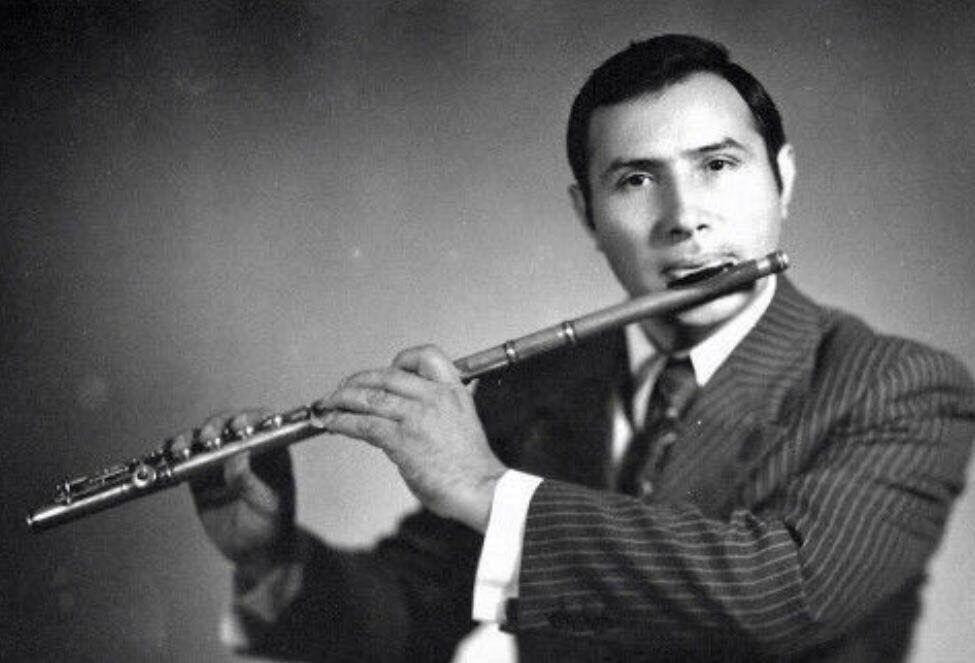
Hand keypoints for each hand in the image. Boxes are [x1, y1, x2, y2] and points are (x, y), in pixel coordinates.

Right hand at [166, 409, 295, 574]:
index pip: (263, 424)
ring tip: (182, 450)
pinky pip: (186, 459)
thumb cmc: (271, 526)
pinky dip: (175, 453)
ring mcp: (221, 460)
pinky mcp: (200, 475)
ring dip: (191, 439)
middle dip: (216, 427)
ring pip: (203, 438)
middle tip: (207, 439)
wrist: (253, 552)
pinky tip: (168, 454)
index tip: (239, 427)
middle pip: (228, 425)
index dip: (251, 419)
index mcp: (272, 451)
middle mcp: (246, 449)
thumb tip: (238, 454)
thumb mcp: (268, 505)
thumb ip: (251, 481)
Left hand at [314, 344, 505, 531]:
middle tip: (344, 388)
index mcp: (453, 392)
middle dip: (359, 380)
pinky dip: (343, 422)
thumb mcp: (460, 425)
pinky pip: (364, 424)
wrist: (482, 489)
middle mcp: (435, 398)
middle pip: (388, 375)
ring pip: (370, 397)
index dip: (402, 359)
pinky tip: (333, 423)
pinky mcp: (402, 440)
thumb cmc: (473, 468)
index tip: (388, 368)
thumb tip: (405, 417)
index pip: (426, 356)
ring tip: (328, 403)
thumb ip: (435, 414)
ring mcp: (417, 417)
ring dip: (342, 399)